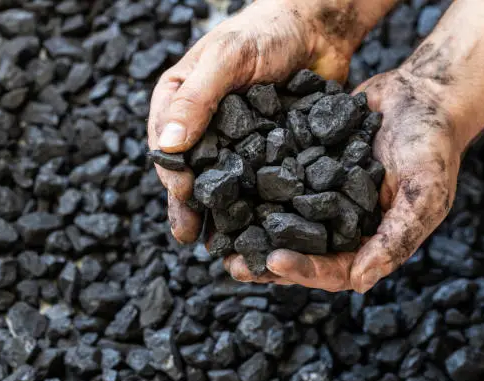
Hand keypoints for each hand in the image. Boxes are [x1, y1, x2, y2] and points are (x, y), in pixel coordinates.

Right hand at [148, 0, 363, 243]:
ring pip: (225, 183)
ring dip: (221, 214)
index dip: (173, 174)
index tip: (182, 197)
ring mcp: (239, 142)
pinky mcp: (270, 153)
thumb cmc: (265, 33)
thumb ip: (196, 98)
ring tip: (220, 245)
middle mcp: (207, 127)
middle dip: (192, 205)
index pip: (167, 145)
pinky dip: (257, 205)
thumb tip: (166, 145)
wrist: (317, 32)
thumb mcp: (226, 59)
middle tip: (191, 237)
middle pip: (194, 172)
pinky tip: (258, 228)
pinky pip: (259, 182)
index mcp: (182, 101)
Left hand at [226, 68, 464, 290]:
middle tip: (232, 264)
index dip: (304, 270)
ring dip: (252, 232)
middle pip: (300, 253)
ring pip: (282, 222)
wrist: (422, 94)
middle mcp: (342, 224)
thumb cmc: (432, 146)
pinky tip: (227, 187)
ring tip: (220, 235)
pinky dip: (254, 189)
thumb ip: (396, 239)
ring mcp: (322, 196)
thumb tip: (359, 283)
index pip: (333, 269)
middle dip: (266, 261)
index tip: (273, 262)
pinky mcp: (307, 166)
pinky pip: (279, 183)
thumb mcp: (424, 195)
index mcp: (369, 240)